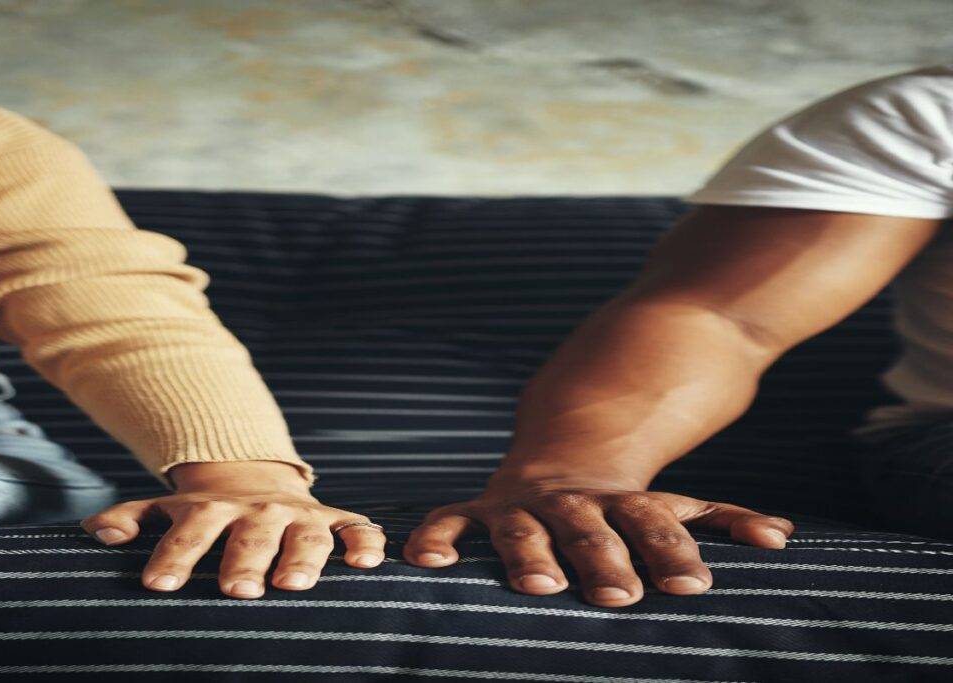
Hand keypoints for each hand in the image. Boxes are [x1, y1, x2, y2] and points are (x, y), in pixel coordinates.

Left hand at [80, 461, 384, 598]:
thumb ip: (130, 517)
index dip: (175, 556)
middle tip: (236, 591)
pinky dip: (365, 542)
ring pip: (306, 534)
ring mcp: (299, 514)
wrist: (256, 478)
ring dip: (302, 557)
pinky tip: (367, 564)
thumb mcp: (166, 507)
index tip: (158, 585)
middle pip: (250, 536)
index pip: (190, 533)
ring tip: (293, 584)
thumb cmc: (206, 510)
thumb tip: (98, 532)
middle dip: (244, 561)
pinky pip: (357, 527)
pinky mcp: (334, 519)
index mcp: (214, 508)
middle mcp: (259, 510)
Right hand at [403, 473, 792, 606]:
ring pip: (522, 527)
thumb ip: (723, 518)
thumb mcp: (672, 504)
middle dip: (602, 559)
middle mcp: (571, 502)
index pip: (652, 521)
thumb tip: (782, 536)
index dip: (672, 552)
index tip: (692, 587)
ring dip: (528, 553)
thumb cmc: (622, 502)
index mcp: (621, 502)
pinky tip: (427, 562)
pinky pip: (451, 520)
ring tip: (538, 586)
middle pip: (589, 527)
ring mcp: (522, 505)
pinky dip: (438, 537)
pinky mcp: (480, 511)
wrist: (556, 460)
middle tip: (619, 596)